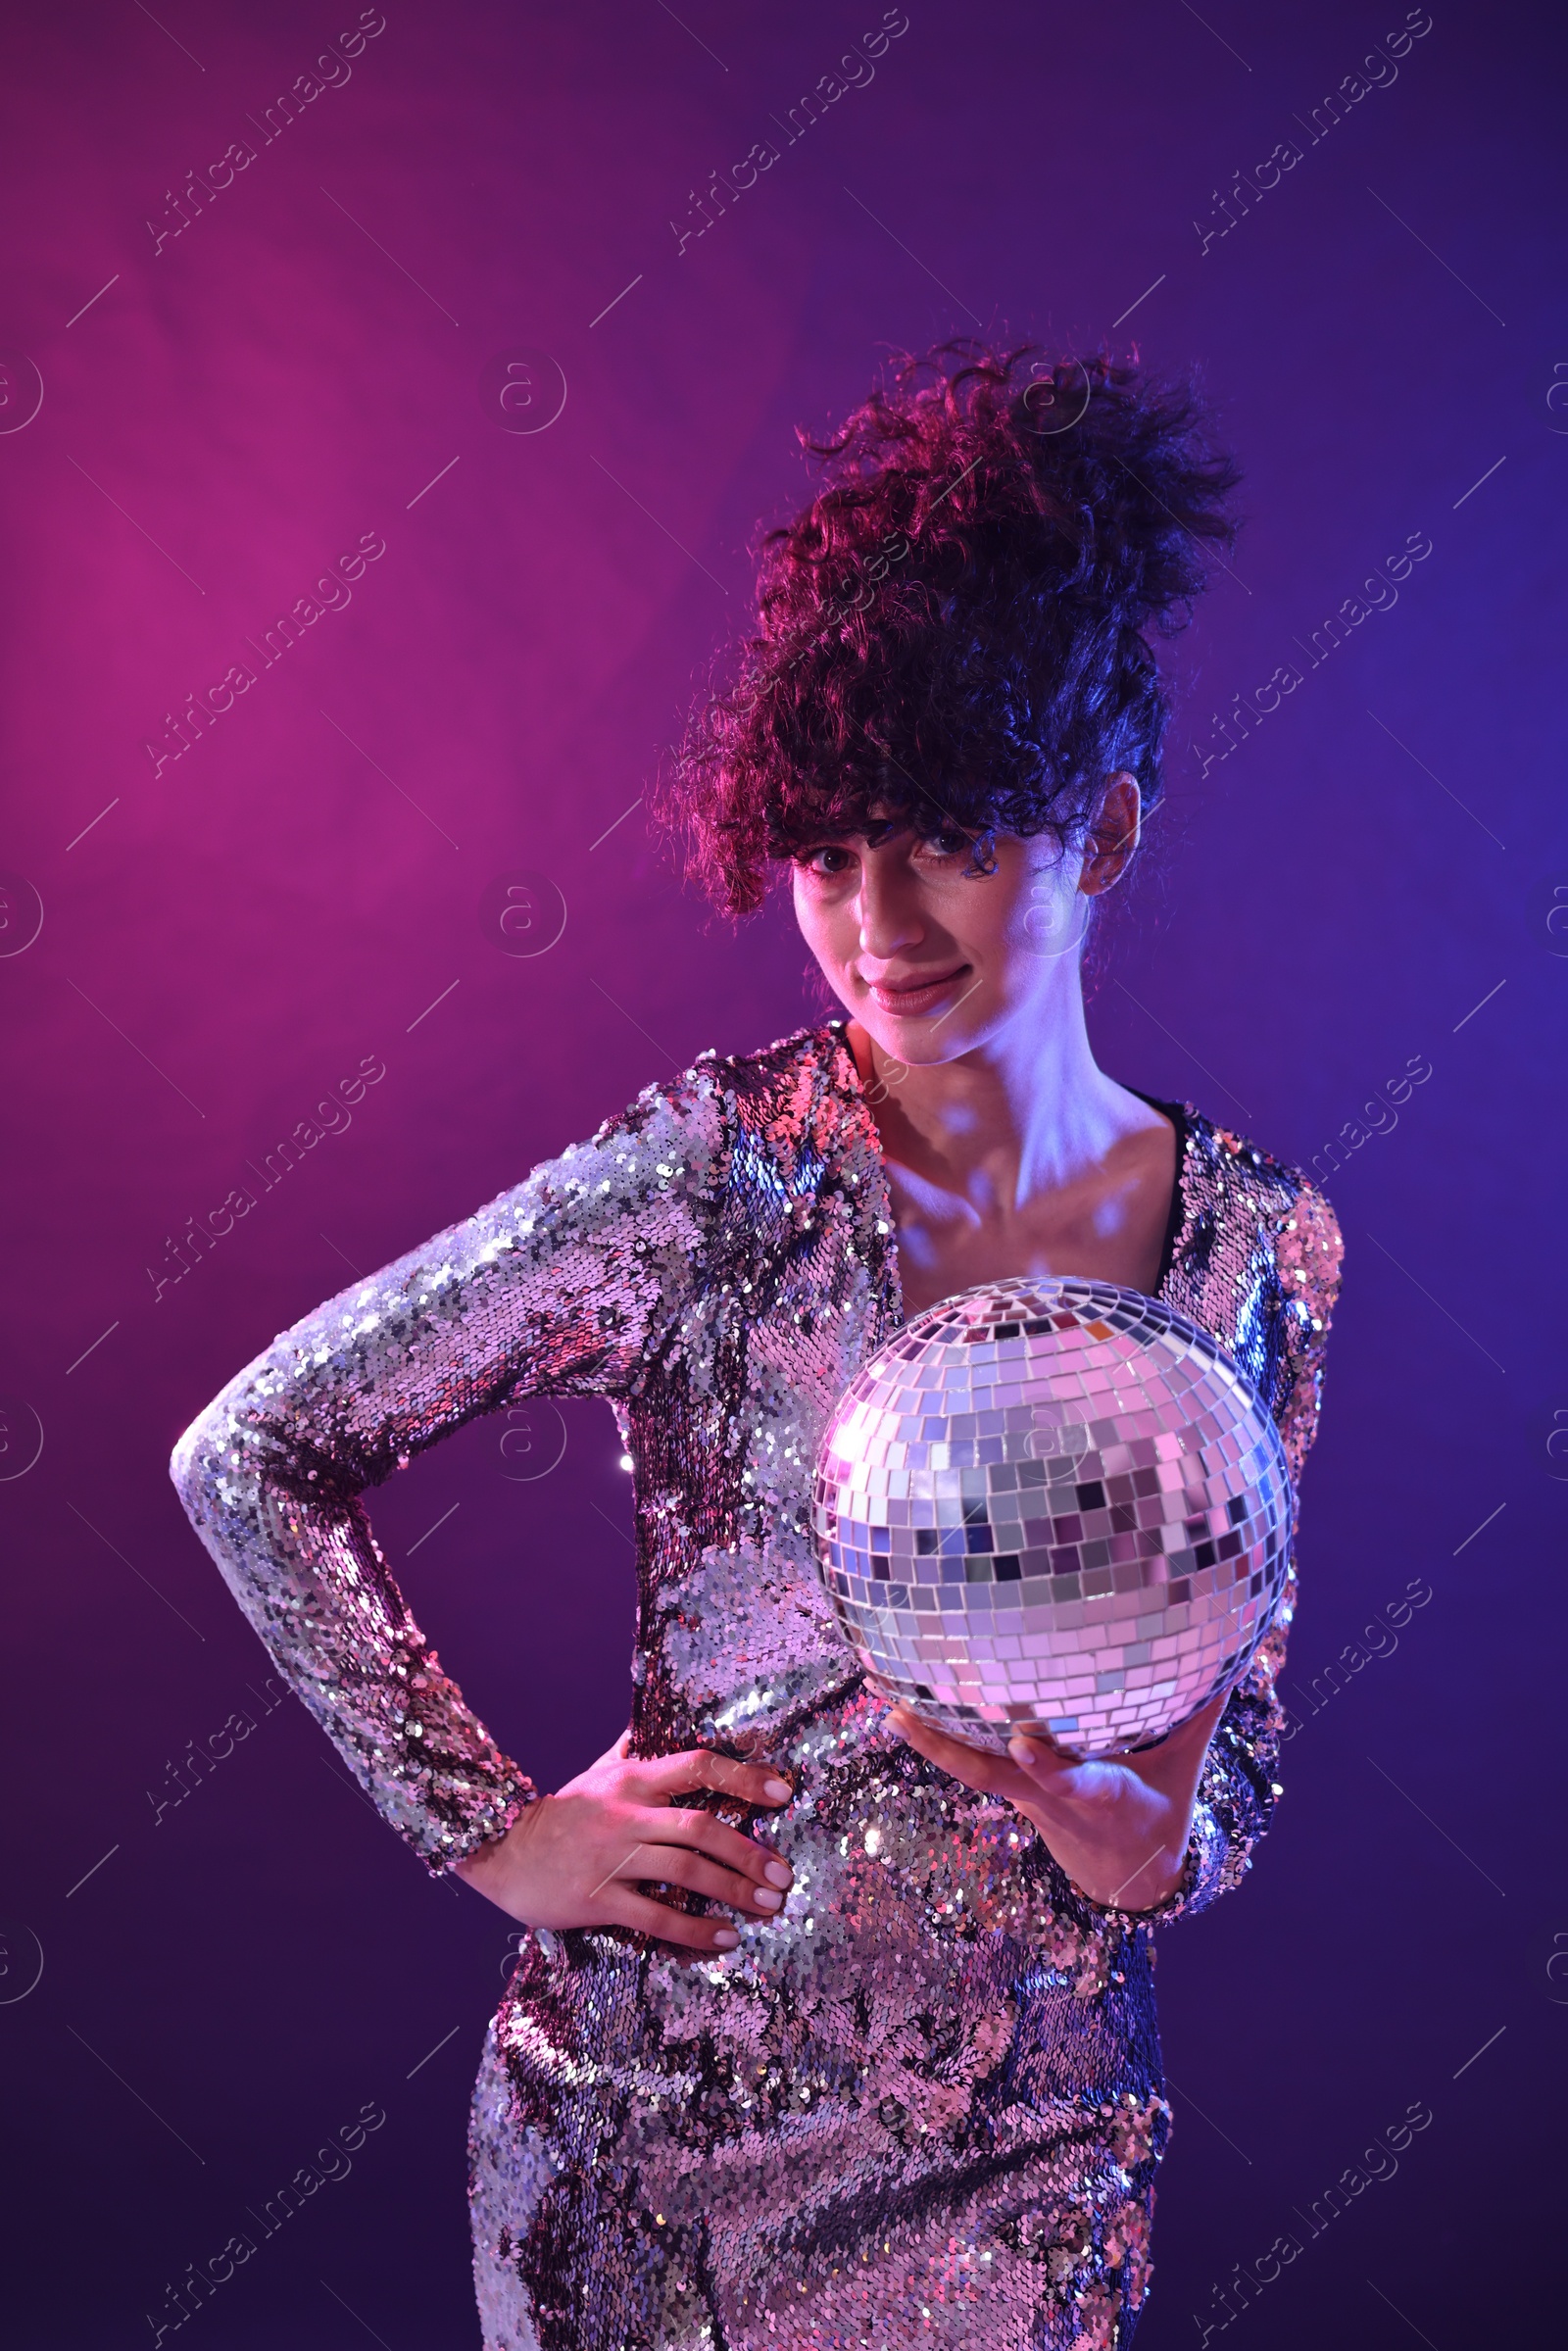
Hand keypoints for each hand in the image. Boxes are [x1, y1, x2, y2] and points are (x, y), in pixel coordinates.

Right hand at [453, 1731, 794, 1952]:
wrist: (499, 1849)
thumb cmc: (558, 1813)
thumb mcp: (596, 1772)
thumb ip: (630, 1750)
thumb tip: (650, 1724)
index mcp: (632, 1780)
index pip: (697, 1766)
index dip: (743, 1777)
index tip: (782, 1792)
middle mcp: (628, 1815)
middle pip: (702, 1827)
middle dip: (749, 1852)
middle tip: (783, 1874)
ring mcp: (613, 1858)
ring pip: (686, 1872)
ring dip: (734, 1889)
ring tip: (767, 1905)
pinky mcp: (598, 1899)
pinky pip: (657, 1918)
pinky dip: (695, 1930)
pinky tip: (725, 1938)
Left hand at [887, 1693, 1227, 1912]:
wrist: (1128, 1876)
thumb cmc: (1159, 1805)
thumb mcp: (1186, 1765)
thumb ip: (1203, 1709)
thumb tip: (1231, 1645)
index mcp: (1104, 1797)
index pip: (1075, 1783)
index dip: (1050, 1768)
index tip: (1024, 1743)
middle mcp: (1053, 1798)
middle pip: (996, 1779)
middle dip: (952, 1755)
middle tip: (906, 1719)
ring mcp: (1025, 1797)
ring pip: (973, 1773)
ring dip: (931, 1744)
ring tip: (889, 1709)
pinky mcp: (1011, 1789)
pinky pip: (971, 1765)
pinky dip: (938, 1740)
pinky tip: (899, 1707)